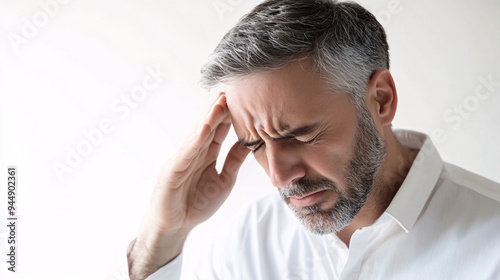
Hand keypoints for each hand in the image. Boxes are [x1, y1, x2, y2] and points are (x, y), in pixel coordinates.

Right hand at [128, 93, 249, 278]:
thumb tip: (249, 143)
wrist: (176, 226)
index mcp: (206, 154)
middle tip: (232, 88)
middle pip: (209, 126)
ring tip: (221, 100)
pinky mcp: (173, 170)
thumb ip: (234, 161)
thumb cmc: (197, 203)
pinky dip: (196, 138)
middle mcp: (194, 152)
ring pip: (198, 134)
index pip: (220, 130)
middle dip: (220, 108)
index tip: (244, 98)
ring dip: (209, 117)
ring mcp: (183, 158)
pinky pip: (187, 152)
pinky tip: (205, 126)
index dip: (230, 115)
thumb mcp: (224, 180)